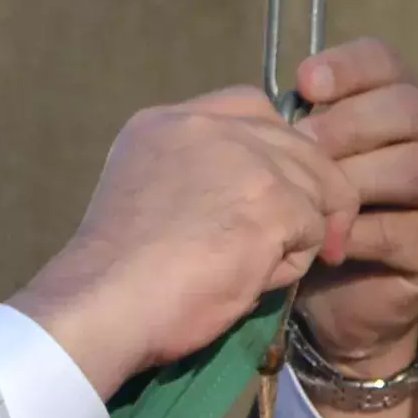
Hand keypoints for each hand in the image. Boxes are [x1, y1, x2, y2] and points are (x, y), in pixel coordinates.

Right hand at [11, 87, 353, 397]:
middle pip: (298, 146)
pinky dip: (291, 265)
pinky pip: (316, 232)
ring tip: (252, 271)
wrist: (101, 309)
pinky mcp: (273, 201)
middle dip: (303, 197)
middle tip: (288, 245)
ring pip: (314, 189)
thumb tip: (252, 194)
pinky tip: (251, 281)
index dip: (270, 153)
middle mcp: (207, 124)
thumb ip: (195, 177)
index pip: (251, 109)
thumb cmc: (115, 275)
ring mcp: (244, 159)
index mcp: (165, 122)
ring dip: (296, 235)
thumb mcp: (145, 197)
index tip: (257, 199)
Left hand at [280, 38, 417, 375]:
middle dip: (350, 123)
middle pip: (408, 108)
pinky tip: (323, 242)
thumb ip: (284, 136)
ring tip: (310, 198)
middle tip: (302, 144)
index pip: (386, 66)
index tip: (305, 82)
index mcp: (389, 110)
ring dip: (358, 179)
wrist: (329, 303)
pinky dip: (359, 233)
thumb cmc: (305, 220)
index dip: (350, 67)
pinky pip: (405, 228)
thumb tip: (252, 108)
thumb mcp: (289, 171)